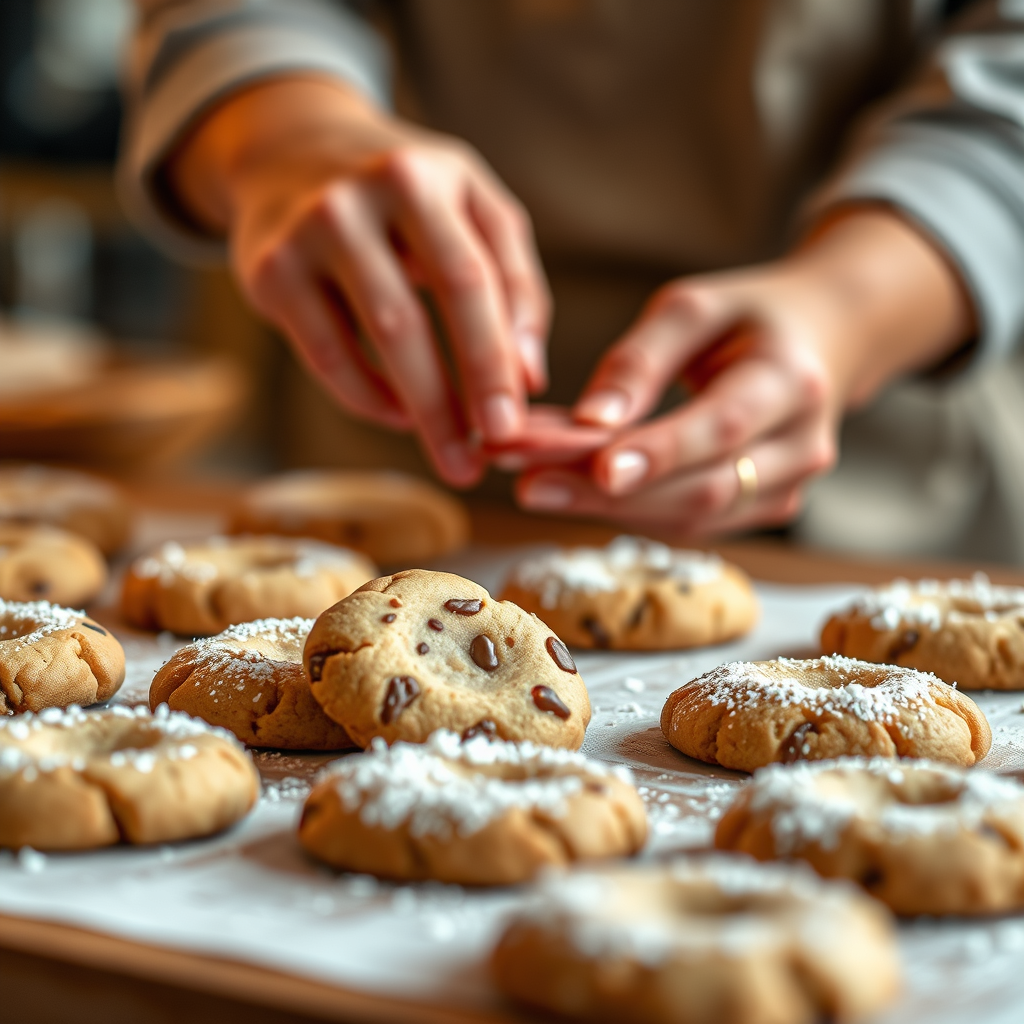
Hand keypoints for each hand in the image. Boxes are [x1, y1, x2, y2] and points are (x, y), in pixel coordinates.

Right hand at [167, 78, 550, 485]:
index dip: (492, 359)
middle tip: (475, 464)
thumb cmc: (408, 192)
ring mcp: (304, 234)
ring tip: (451, 455)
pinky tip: (400, 415)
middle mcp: (356, 199)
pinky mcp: (269, 272)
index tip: (512, 425)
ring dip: (415, 411)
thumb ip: (515, 282)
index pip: (469, 280)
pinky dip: (367, 396)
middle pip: (407, 321)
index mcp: (423, 176)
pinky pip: (324, 355)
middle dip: (448, 402)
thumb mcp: (472, 205)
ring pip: (365, 342)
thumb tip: (529, 379)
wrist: (293, 148)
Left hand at [516, 209, 974, 533]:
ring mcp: (789, 489)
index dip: (659, 453)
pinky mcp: (765, 511)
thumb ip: (641, 360)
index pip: (723, 428)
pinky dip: (629, 509)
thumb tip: (588, 422)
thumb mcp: (695, 308)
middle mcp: (801, 446)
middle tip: (527, 483)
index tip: (596, 467)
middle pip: (701, 488)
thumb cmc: (748, 317)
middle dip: (609, 493)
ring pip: (690, 518)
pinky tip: (574, 488)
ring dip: (607, 507)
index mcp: (792, 381)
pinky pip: (690, 523)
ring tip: (535, 484)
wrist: (824, 340)